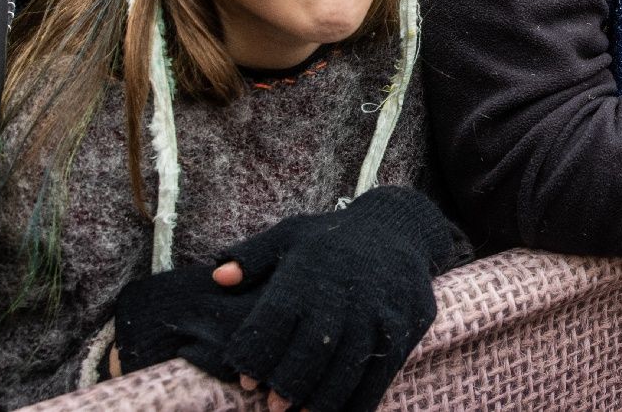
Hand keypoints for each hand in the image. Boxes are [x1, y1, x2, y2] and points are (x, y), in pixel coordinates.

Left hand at [212, 188, 467, 411]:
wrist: (397, 227)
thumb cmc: (332, 239)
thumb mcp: (291, 233)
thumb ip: (253, 256)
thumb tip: (218, 277)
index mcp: (309, 272)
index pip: (275, 320)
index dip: (255, 354)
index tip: (244, 378)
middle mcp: (344, 293)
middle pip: (313, 349)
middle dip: (289, 384)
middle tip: (273, 407)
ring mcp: (377, 312)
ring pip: (348, 366)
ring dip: (322, 398)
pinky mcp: (402, 327)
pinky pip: (380, 373)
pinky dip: (359, 399)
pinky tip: (339, 410)